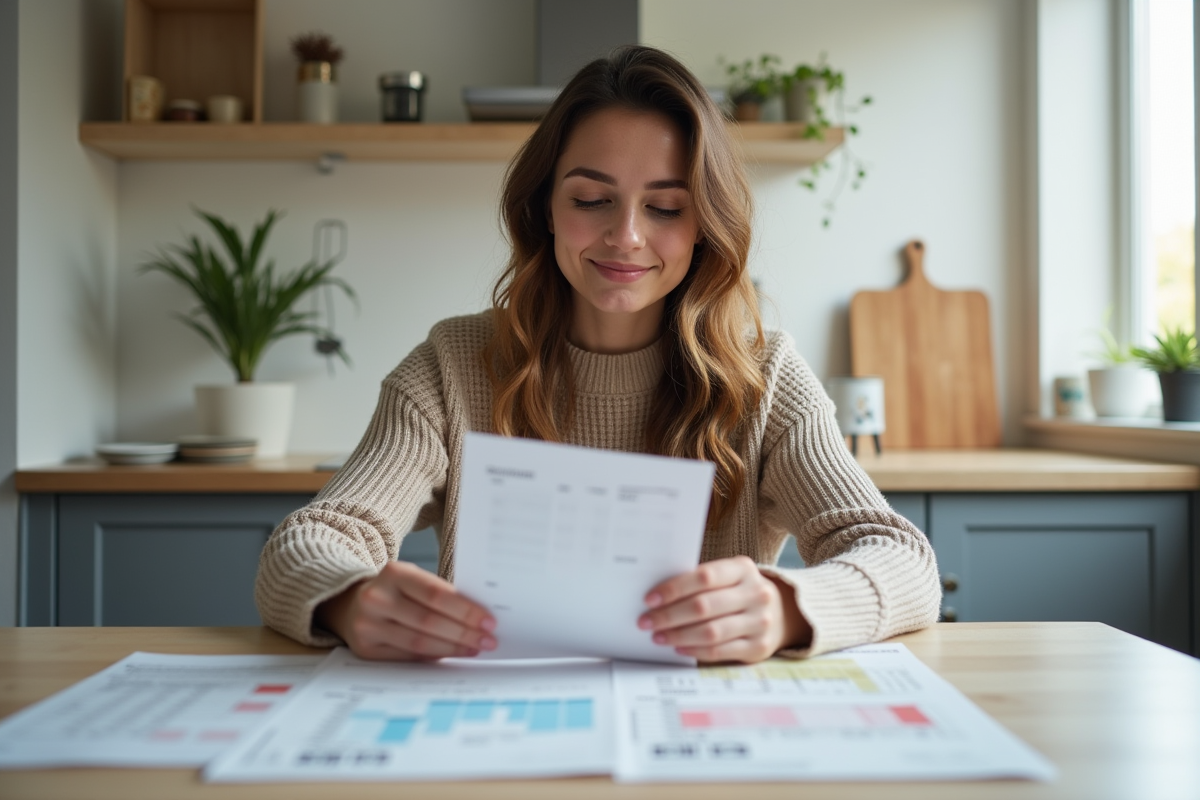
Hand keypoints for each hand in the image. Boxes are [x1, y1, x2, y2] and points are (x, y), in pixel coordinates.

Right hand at [315, 561, 496, 660]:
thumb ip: (440, 593)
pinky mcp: (365, 649)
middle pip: (429, 621)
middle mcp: (376, 598)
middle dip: (464, 633)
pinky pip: (407, 657)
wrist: (350, 603)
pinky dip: (433, 657)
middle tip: (488, 640)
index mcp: (393, 572)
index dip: (465, 610)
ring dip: (452, 648)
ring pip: (419, 643)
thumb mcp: (412, 579)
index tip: (489, 621)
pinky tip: (451, 655)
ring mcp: (367, 625)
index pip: (435, 594)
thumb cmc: (394, 590)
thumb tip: (479, 619)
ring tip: (474, 649)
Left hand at [637, 556, 811, 662]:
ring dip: (678, 635)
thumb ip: (700, 582)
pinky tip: (679, 647)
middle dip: (669, 615)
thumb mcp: (728, 577)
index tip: (649, 599)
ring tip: (659, 636)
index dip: (674, 588)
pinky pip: (720, 651)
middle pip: (704, 606)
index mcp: (743, 569)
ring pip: (710, 632)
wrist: (782, 612)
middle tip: (646, 621)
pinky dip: (695, 651)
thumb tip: (657, 597)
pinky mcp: (759, 647)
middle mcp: (756, 593)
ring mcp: (760, 622)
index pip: (704, 577)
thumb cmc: (739, 591)